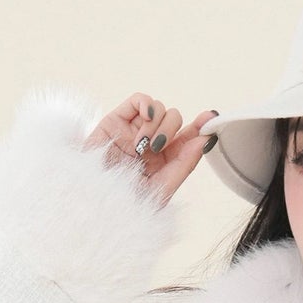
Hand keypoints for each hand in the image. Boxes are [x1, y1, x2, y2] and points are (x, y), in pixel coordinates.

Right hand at [82, 93, 218, 204]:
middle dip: (171, 130)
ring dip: (156, 125)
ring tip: (140, 146)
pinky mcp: (116, 120)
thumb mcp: (163, 188)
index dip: (200, 126)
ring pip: (159, 109)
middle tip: (156, 148)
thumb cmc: (125, 202)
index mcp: (164, 160)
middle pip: (175, 119)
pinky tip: (145, 118)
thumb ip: (185, 163)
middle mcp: (151, 143)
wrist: (91, 200)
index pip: (187, 138)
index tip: (210, 119)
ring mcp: (134, 130)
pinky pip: (139, 99)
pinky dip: (147, 105)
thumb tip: (204, 140)